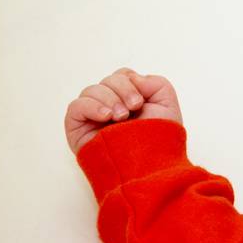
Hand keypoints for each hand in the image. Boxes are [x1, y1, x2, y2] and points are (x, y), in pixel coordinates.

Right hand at [64, 68, 182, 155]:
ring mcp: (93, 117)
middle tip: (133, 108)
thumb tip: (132, 78)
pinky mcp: (78, 128)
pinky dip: (91, 106)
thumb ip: (155, 82)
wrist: (149, 166)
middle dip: (122, 90)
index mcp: (129, 100)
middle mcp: (110, 106)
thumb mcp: (167, 104)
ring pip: (91, 90)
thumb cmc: (158, 140)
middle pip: (108, 80)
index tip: (141, 101)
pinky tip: (106, 117)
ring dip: (109, 99)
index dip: (131, 81)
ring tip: (121, 117)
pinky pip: (76, 106)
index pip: (123, 76)